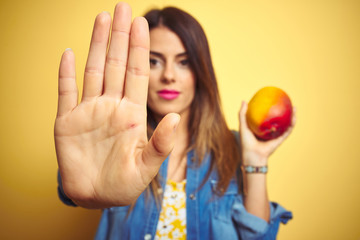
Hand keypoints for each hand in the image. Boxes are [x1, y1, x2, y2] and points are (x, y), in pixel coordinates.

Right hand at [54, 3, 179, 208]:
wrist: (96, 197)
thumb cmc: (124, 184)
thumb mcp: (147, 167)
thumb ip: (161, 143)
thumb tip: (177, 118)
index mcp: (132, 114)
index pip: (136, 74)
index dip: (138, 49)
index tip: (142, 23)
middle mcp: (111, 106)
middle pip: (116, 64)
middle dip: (120, 37)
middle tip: (123, 8)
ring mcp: (89, 112)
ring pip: (94, 71)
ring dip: (97, 45)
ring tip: (102, 19)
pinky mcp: (67, 122)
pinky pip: (65, 93)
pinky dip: (66, 74)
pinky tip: (69, 53)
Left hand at [238, 101, 295, 165]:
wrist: (252, 155)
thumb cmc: (246, 141)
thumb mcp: (243, 126)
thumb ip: (242, 114)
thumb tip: (244, 101)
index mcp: (261, 129)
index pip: (267, 117)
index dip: (271, 110)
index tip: (273, 100)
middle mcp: (269, 132)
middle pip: (278, 120)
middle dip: (284, 112)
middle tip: (286, 102)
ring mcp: (276, 136)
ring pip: (286, 124)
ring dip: (292, 116)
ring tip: (294, 107)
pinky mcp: (280, 140)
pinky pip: (287, 130)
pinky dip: (292, 124)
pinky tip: (294, 116)